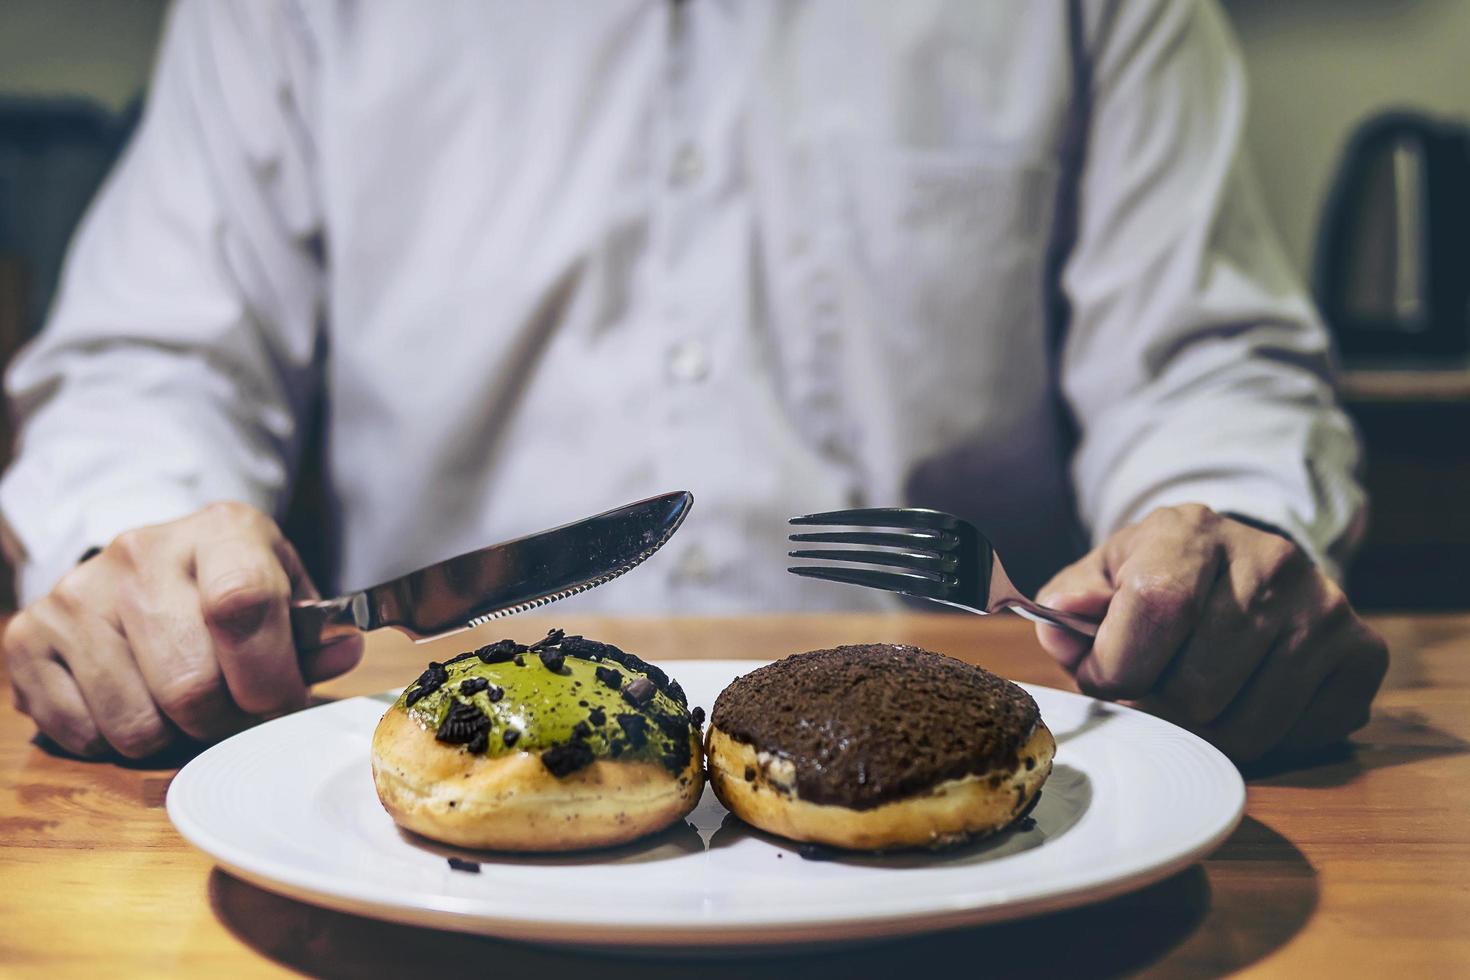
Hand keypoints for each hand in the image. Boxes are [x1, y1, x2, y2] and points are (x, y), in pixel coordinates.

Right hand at [4, 502, 362, 757]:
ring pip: (136, 722)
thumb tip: (340, 653)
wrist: (144, 561)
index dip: (268, 675)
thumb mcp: (284, 589)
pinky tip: (135, 702)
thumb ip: (314, 631)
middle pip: (190, 685)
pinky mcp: (28, 635)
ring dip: (172, 737)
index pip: (243, 605)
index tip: (280, 701)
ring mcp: (77, 592)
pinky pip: (82, 732)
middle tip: (234, 713)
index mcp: (221, 531)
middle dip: (226, 721)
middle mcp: (141, 552)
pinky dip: (116, 740)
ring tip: (184, 707)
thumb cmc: (228, 583)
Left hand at [1033, 504, 1386, 762]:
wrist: (1240, 567)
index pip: (1155, 609)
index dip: (1116, 665)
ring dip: (1205, 732)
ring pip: (1248, 726)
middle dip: (1156, 706)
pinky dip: (1264, 738)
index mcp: (1191, 531)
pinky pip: (1301, 736)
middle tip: (1151, 689)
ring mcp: (1324, 607)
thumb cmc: (1159, 581)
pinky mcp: (1362, 652)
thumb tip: (1060, 623)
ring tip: (1193, 698)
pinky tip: (1245, 698)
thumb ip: (1069, 602)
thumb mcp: (1103, 576)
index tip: (1103, 678)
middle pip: (1197, 686)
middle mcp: (1270, 561)